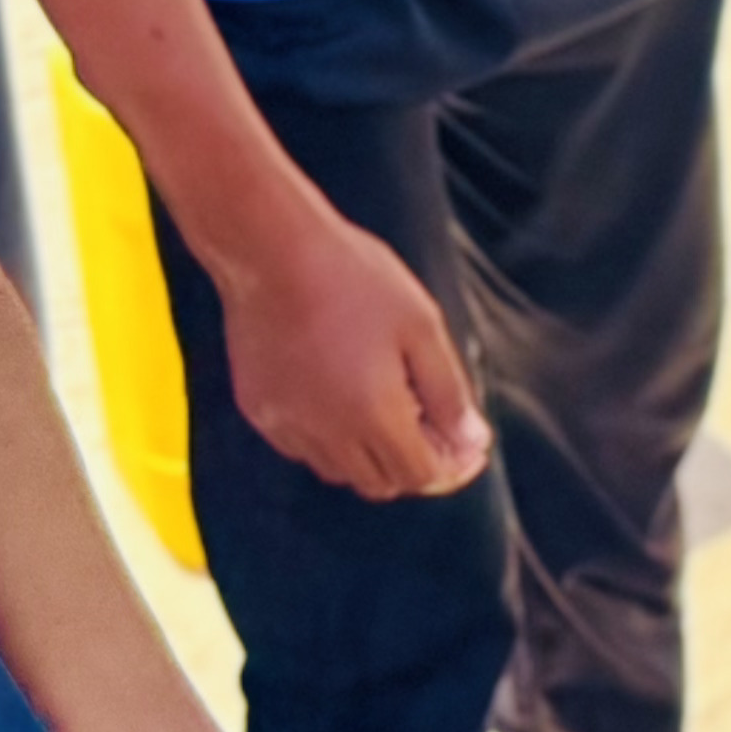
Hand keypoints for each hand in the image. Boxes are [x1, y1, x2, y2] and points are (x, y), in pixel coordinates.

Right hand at [213, 213, 490, 499]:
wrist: (272, 249)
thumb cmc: (355, 279)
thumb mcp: (422, 327)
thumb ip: (449, 393)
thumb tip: (472, 442)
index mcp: (372, 414)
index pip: (420, 474)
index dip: (452, 466)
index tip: (469, 447)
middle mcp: (325, 433)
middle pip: (380, 482)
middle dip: (414, 464)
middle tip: (435, 427)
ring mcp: (285, 424)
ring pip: (339, 470)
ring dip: (371, 455)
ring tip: (391, 406)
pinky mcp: (258, 409)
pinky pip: (302, 447)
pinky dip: (330, 439)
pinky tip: (344, 397)